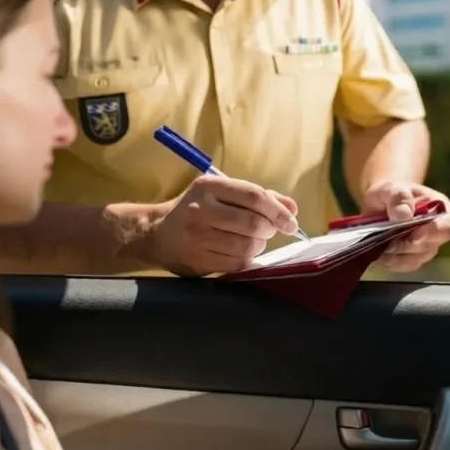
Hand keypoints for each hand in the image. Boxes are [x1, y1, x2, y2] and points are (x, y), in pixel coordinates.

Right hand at [147, 175, 299, 275]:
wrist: (157, 233)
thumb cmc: (200, 210)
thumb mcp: (224, 194)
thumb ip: (260, 198)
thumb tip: (293, 208)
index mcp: (210, 186)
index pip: (254, 196)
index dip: (278, 211)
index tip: (291, 223)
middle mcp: (200, 209)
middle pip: (252, 223)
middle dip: (269, 230)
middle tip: (269, 232)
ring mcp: (196, 236)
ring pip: (246, 245)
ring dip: (259, 246)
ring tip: (254, 241)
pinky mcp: (196, 260)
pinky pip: (236, 263)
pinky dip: (246, 259)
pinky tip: (241, 253)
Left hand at [362, 180, 449, 271]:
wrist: (381, 203)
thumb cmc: (392, 192)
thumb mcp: (393, 188)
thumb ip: (400, 197)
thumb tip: (403, 215)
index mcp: (441, 211)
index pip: (446, 228)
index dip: (432, 234)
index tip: (414, 236)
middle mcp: (437, 233)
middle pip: (429, 247)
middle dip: (406, 245)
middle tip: (387, 238)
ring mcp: (425, 248)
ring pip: (414, 260)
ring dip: (395, 255)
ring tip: (379, 243)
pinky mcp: (410, 259)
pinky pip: (402, 266)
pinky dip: (388, 261)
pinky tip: (378, 251)